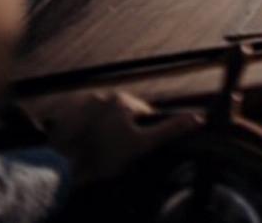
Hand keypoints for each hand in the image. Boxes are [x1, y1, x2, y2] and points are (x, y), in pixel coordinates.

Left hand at [40, 90, 202, 184]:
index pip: (143, 114)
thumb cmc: (104, 155)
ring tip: (97, 150)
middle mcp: (103, 95)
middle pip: (122, 113)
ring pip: (103, 116)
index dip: (142, 133)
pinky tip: (84, 145)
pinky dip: (85, 129)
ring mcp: (82, 103)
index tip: (132, 147)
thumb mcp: (142, 144)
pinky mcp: (65, 113)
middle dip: (122, 129)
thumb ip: (170, 129)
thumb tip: (198, 118)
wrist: (63, 165)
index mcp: (123, 101)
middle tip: (114, 151)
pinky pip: (83, 119)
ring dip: (103, 129)